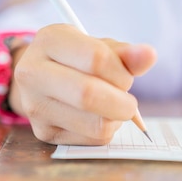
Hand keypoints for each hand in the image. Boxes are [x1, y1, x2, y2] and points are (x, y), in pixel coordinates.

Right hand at [9, 24, 156, 145]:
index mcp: (48, 40)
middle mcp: (32, 72)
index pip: (96, 59)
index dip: (122, 71)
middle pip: (88, 94)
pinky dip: (106, 131)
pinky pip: (91, 140)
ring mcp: (34, 105)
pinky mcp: (43, 132)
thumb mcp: (96, 46)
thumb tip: (149, 55)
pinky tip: (97, 118)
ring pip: (94, 124)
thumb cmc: (75, 58)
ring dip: (116, 118)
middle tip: (129, 102)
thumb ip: (123, 53)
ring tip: (111, 106)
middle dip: (123, 102)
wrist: (40, 79)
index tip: (125, 75)